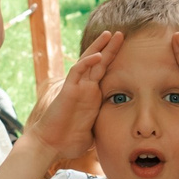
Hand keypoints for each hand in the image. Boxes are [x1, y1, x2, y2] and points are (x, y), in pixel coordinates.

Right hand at [22, 30, 122, 167]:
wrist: (50, 145)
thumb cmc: (68, 142)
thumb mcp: (94, 133)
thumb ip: (104, 128)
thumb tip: (118, 136)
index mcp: (93, 96)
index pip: (105, 73)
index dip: (114, 61)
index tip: (128, 52)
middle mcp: (85, 88)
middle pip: (99, 63)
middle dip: (110, 48)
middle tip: (121, 33)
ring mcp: (77, 88)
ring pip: (88, 62)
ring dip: (99, 47)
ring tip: (110, 34)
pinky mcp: (68, 90)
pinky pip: (77, 72)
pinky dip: (87, 62)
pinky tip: (97, 55)